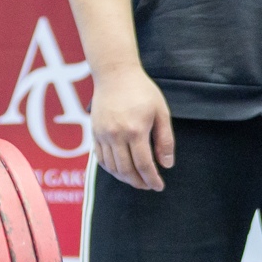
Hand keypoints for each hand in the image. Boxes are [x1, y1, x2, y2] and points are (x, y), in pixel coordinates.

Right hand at [88, 67, 173, 190]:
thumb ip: (165, 140)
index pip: (144, 165)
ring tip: (137, 181)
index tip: (159, 186)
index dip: (152, 179)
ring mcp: (103, 134)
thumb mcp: (161, 112)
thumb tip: (166, 165)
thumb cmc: (142, 91)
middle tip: (149, 186)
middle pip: (126, 170)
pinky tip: (120, 171)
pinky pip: (100, 158)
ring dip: (125, 178)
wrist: (115, 74)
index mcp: (136, 130)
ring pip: (112, 167)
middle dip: (139, 183)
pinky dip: (110, 169)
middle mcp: (116, 134)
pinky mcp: (94, 132)